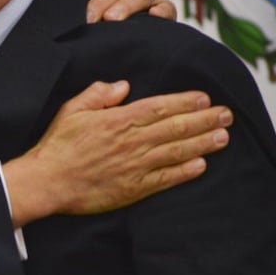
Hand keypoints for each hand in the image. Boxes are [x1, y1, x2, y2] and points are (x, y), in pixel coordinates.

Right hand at [1, 81, 230, 227]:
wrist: (48, 181)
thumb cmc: (57, 144)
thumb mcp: (72, 109)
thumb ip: (98, 94)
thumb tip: (123, 86)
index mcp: (118, 120)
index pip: (160, 107)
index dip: (185, 102)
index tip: (205, 97)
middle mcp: (132, 142)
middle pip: (176, 128)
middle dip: (205, 119)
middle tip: (227, 114)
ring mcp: (136, 166)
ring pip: (177, 151)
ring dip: (203, 143)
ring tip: (224, 137)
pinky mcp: (134, 189)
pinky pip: (166, 179)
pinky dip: (185, 172)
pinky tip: (202, 165)